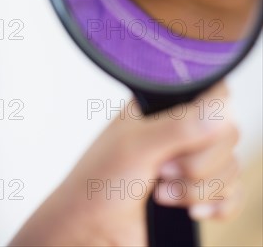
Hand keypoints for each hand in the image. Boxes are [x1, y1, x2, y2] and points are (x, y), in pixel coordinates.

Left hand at [9, 81, 240, 245]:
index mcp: (164, 105)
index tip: (186, 138)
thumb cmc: (101, 181)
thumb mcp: (136, 147)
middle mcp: (182, 129)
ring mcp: (193, 161)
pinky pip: (234, 194)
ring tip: (162, 194)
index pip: (212, 93)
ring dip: (199, 189)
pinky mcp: (201, 193)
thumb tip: (221, 116)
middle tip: (162, 171)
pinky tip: (193, 211)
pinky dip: (219, 206)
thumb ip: (178, 128)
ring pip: (231, 166)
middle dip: (197, 162)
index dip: (209, 116)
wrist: (91, 231)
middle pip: (228, 133)